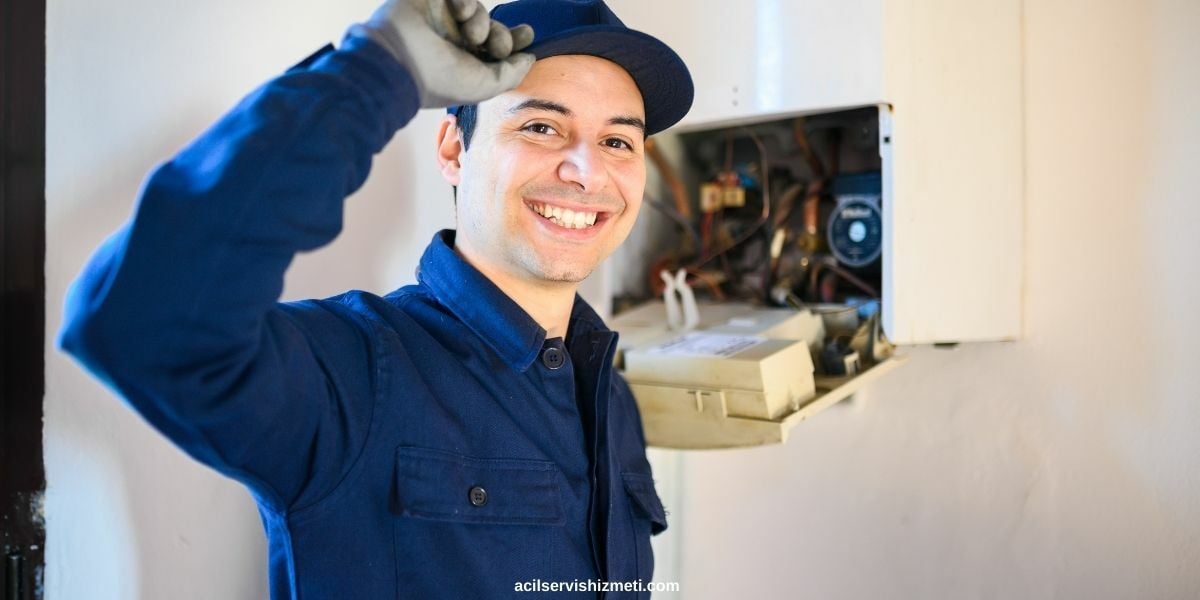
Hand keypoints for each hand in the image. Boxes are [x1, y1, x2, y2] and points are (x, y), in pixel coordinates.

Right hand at [350, 0, 534, 107]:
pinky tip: (460, 12)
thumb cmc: (440, 81)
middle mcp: (454, 44)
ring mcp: (442, 21)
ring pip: (478, 11)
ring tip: (472, 34)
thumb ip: (512, 73)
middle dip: (503, 35)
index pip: (495, 50)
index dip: (515, 41)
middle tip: (497, 45)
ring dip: (482, 22)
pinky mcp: (430, 1)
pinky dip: (466, 2)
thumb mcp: (485, 86)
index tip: (528, 35)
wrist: (400, 60)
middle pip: (493, 29)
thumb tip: (529, 58)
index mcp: (466, 66)